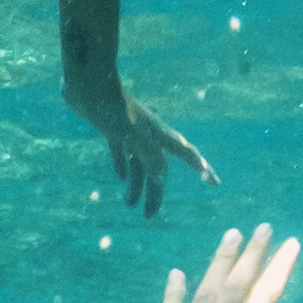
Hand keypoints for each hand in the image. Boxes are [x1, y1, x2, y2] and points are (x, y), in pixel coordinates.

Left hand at [87, 93, 201, 214]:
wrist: (88, 85)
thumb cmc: (112, 108)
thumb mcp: (132, 135)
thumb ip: (148, 155)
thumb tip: (161, 175)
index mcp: (158, 135)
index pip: (186, 155)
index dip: (201, 168)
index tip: (214, 182)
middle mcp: (149, 134)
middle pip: (156, 169)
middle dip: (154, 193)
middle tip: (148, 217)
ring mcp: (131, 130)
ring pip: (138, 163)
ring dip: (136, 184)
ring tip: (129, 205)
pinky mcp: (113, 127)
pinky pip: (122, 152)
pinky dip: (123, 165)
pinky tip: (120, 177)